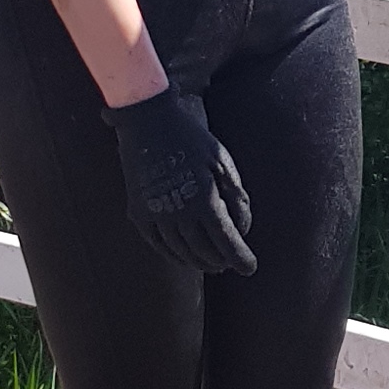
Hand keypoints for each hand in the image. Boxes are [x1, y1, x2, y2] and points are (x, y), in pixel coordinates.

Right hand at [103, 83, 255, 275]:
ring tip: (212, 264)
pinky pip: (157, 244)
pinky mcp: (139, 212)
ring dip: (199, 262)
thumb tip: (243, 228)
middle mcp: (179, 213)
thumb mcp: (222, 160)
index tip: (250, 267)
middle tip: (231, 263)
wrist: (147, 121)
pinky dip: (173, 256)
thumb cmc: (190, 137)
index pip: (226, 241)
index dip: (240, 257)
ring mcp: (155, 215)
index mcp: (203, 199)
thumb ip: (235, 195)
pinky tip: (183, 257)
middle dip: (221, 261)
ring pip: (181, 252)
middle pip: (204, 251)